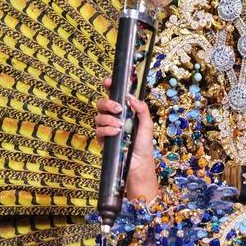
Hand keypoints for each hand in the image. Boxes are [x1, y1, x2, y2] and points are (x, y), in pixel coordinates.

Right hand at [94, 77, 157, 202]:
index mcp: (125, 112)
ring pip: (99, 117)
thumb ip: (141, 109)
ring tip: (119, 126)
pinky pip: (98, 130)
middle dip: (108, 103)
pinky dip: (106, 130)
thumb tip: (131, 98)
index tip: (108, 82)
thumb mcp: (147, 125)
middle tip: (117, 109)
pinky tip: (115, 133)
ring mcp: (107, 129)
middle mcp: (114, 118)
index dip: (109, 87)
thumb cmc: (144, 145)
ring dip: (108, 119)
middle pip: (102, 104)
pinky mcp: (103, 139)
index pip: (114, 96)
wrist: (139, 164)